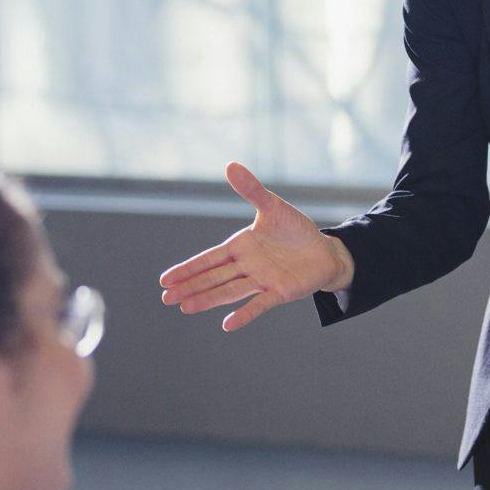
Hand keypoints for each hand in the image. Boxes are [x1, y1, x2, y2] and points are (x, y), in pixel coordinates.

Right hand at [158, 162, 352, 331]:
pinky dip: (244, 314)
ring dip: (208, 300)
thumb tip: (230, 165)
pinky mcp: (279, 291)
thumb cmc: (295, 229)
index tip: (165, 280)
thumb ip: (251, 190)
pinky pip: (259, 303)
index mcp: (241, 246)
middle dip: (190, 287)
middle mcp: (247, 265)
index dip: (188, 269)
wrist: (324, 250)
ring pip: (229, 291)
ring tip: (185, 308)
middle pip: (213, 278)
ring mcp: (262, 280)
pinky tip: (227, 324)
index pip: (209, 259)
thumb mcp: (272, 206)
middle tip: (166, 298)